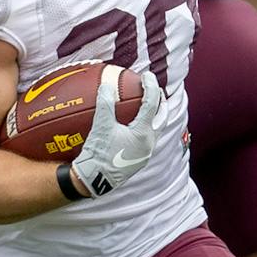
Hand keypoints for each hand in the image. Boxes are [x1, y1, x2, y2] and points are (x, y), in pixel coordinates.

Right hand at [70, 67, 164, 197]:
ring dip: (155, 116)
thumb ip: (105, 104)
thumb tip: (106, 84)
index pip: (152, 103)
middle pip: (162, 117)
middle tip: (155, 89)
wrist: (94, 181)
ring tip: (149, 106)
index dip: (150, 86)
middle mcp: (149, 143)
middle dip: (161, 101)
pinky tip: (134, 126)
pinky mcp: (139, 160)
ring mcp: (145, 153)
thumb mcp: (100, 126)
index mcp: (143, 133)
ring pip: (157, 129)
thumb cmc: (97, 154)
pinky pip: (147, 139)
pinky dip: (145, 127)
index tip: (146, 75)